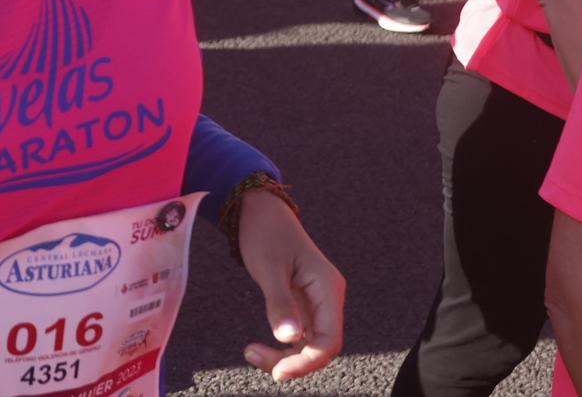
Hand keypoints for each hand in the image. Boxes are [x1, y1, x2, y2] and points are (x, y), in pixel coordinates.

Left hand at [237, 192, 344, 380]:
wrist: (258, 208)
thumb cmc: (265, 231)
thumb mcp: (269, 267)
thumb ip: (280, 303)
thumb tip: (290, 339)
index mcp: (328, 288)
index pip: (329, 340)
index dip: (307, 361)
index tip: (278, 372)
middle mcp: (328, 297)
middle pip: (321, 346)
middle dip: (292, 361)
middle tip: (254, 357)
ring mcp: (317, 301)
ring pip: (310, 343)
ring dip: (285, 355)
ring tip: (252, 352)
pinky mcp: (303, 302)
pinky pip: (301, 333)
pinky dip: (283, 345)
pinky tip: (261, 346)